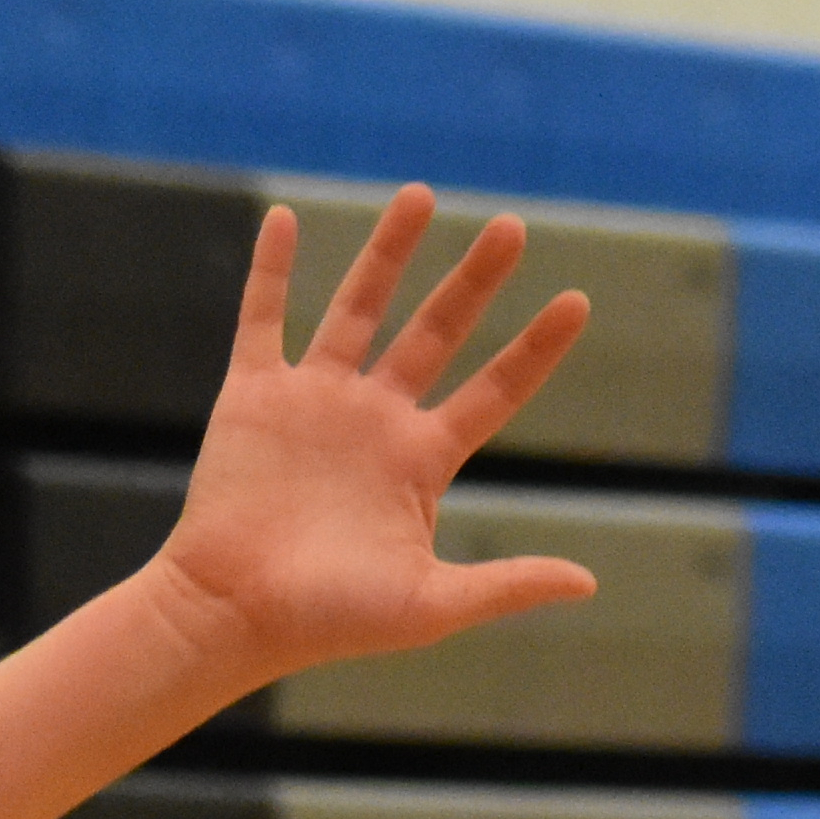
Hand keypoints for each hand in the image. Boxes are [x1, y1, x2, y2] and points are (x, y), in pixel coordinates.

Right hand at [142, 185, 595, 686]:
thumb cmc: (327, 624)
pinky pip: (262, 318)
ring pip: (359, 307)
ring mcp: (314, 402)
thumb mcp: (429, 606)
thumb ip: (505, 586)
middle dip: (474, 280)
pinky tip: (285, 219)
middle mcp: (374, 421)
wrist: (232, 617)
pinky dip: (271, 269)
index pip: (495, 391)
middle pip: (436, 332)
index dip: (535, 349)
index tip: (577, 302)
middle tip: (513, 227)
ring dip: (389, 252)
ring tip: (421, 194)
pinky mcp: (254, 396)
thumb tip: (587, 583)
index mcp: (420, 462)